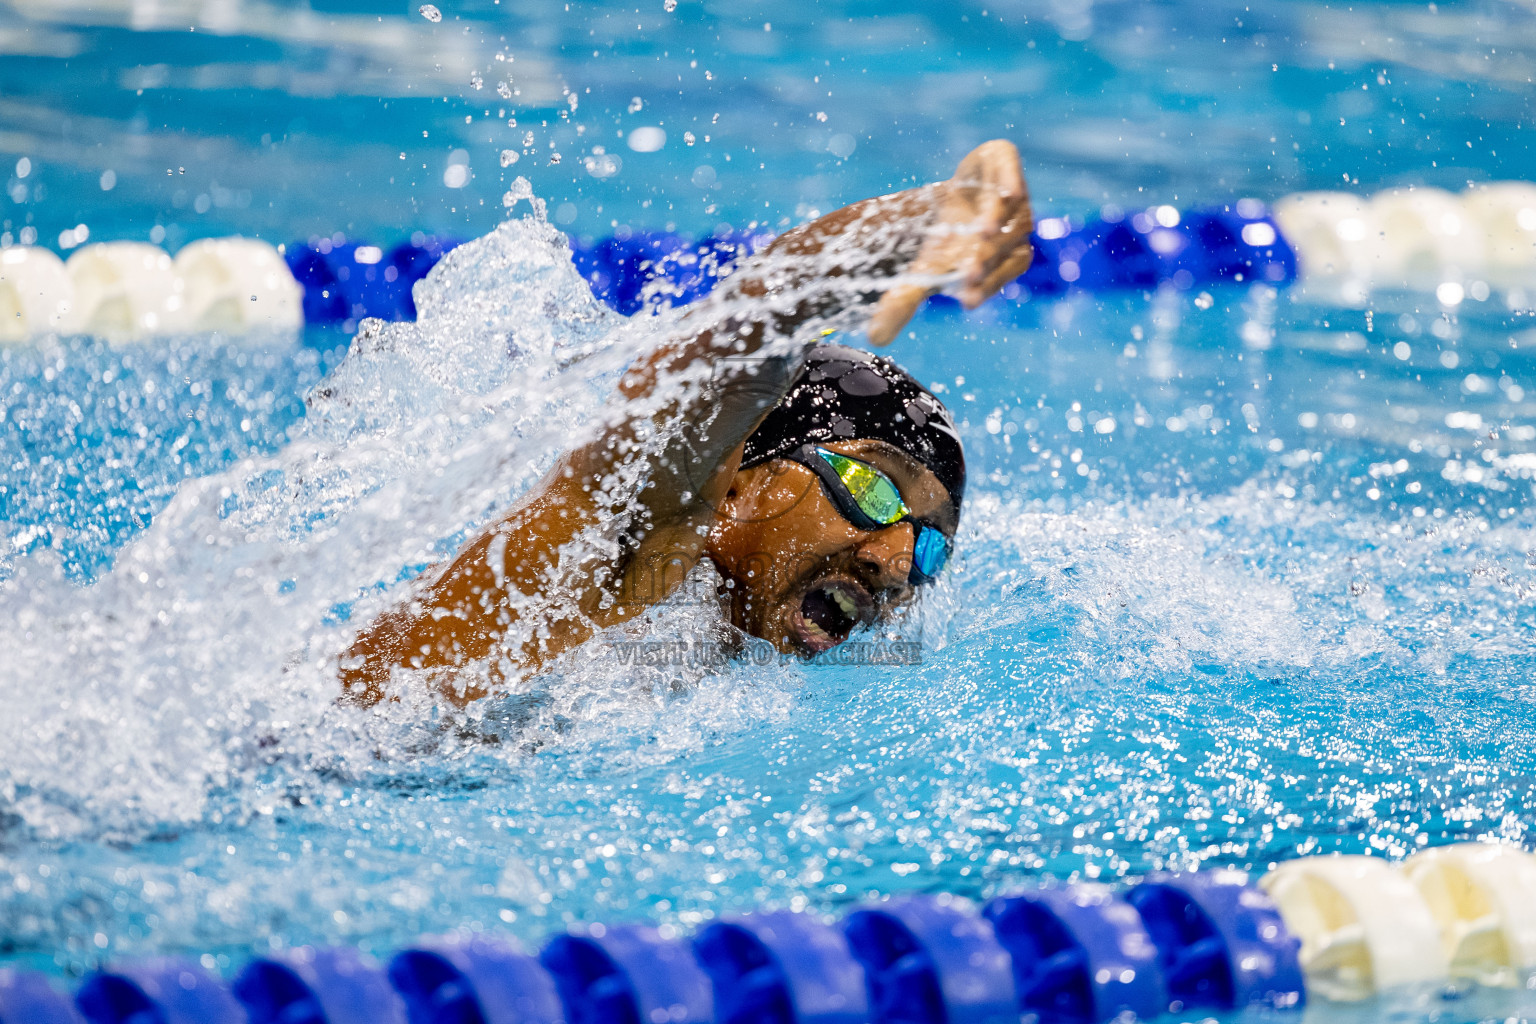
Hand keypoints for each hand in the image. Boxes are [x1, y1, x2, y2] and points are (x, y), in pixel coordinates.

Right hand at [867, 139, 1032, 345]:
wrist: (959, 196)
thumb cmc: (945, 244)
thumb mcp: (922, 273)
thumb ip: (902, 303)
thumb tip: (874, 339)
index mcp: (995, 264)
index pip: (993, 279)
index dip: (983, 289)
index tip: (966, 301)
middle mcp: (1010, 236)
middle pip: (1002, 249)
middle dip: (986, 259)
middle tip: (969, 272)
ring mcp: (1013, 203)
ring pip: (1013, 216)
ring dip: (998, 223)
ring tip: (981, 232)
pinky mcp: (1005, 166)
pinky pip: (1013, 174)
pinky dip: (1011, 180)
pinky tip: (1011, 191)